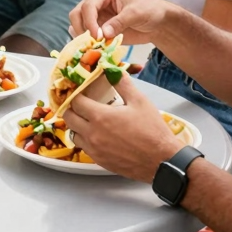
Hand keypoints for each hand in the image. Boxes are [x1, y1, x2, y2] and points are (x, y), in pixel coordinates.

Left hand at [61, 74, 184, 183]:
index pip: (75, 102)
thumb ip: (122, 83)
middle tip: (83, 104)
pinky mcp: (100, 161)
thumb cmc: (152, 131)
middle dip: (73, 109)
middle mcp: (93, 134)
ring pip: (73, 134)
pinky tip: (98, 135)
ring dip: (77, 125)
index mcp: (100, 117)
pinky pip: (84, 148)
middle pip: (69, 118)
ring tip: (89, 120)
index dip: (76, 94)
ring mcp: (95, 150)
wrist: (162, 161)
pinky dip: (85, 139)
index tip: (81, 91)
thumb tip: (112, 70)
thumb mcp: (139, 101)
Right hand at [70, 0, 172, 42]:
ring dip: (84, 37)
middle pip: (77, 14)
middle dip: (82, 29)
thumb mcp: (136, 13)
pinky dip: (87, 43)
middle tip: (93, 43)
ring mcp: (96, 16)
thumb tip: (102, 34)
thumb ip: (119, 22)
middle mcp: (96, 2)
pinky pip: (86, 36)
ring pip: (78, 25)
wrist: (159, 23)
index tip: (96, 36)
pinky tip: (95, 49)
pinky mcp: (98, 28)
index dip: (89, 21)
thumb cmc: (150, 11)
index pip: (88, 5)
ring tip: (95, 48)